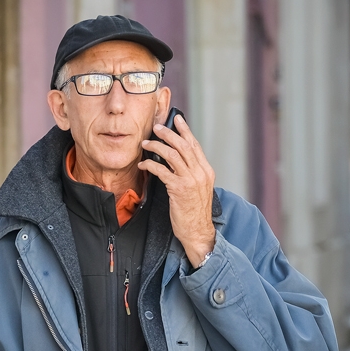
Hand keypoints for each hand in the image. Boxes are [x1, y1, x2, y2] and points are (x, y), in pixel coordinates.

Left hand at [139, 115, 216, 266]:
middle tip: (156, 127)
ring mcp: (190, 180)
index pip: (195, 145)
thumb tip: (178, 160)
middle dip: (168, 134)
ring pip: (172, 154)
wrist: (198, 231)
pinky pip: (162, 171)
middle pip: (183, 145)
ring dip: (156, 147)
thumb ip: (192, 173)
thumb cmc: (195, 212)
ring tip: (145, 144)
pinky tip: (143, 165)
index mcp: (206, 171)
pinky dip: (150, 165)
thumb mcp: (199, 189)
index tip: (177, 119)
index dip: (185, 130)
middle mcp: (200, 173)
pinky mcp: (178, 189)